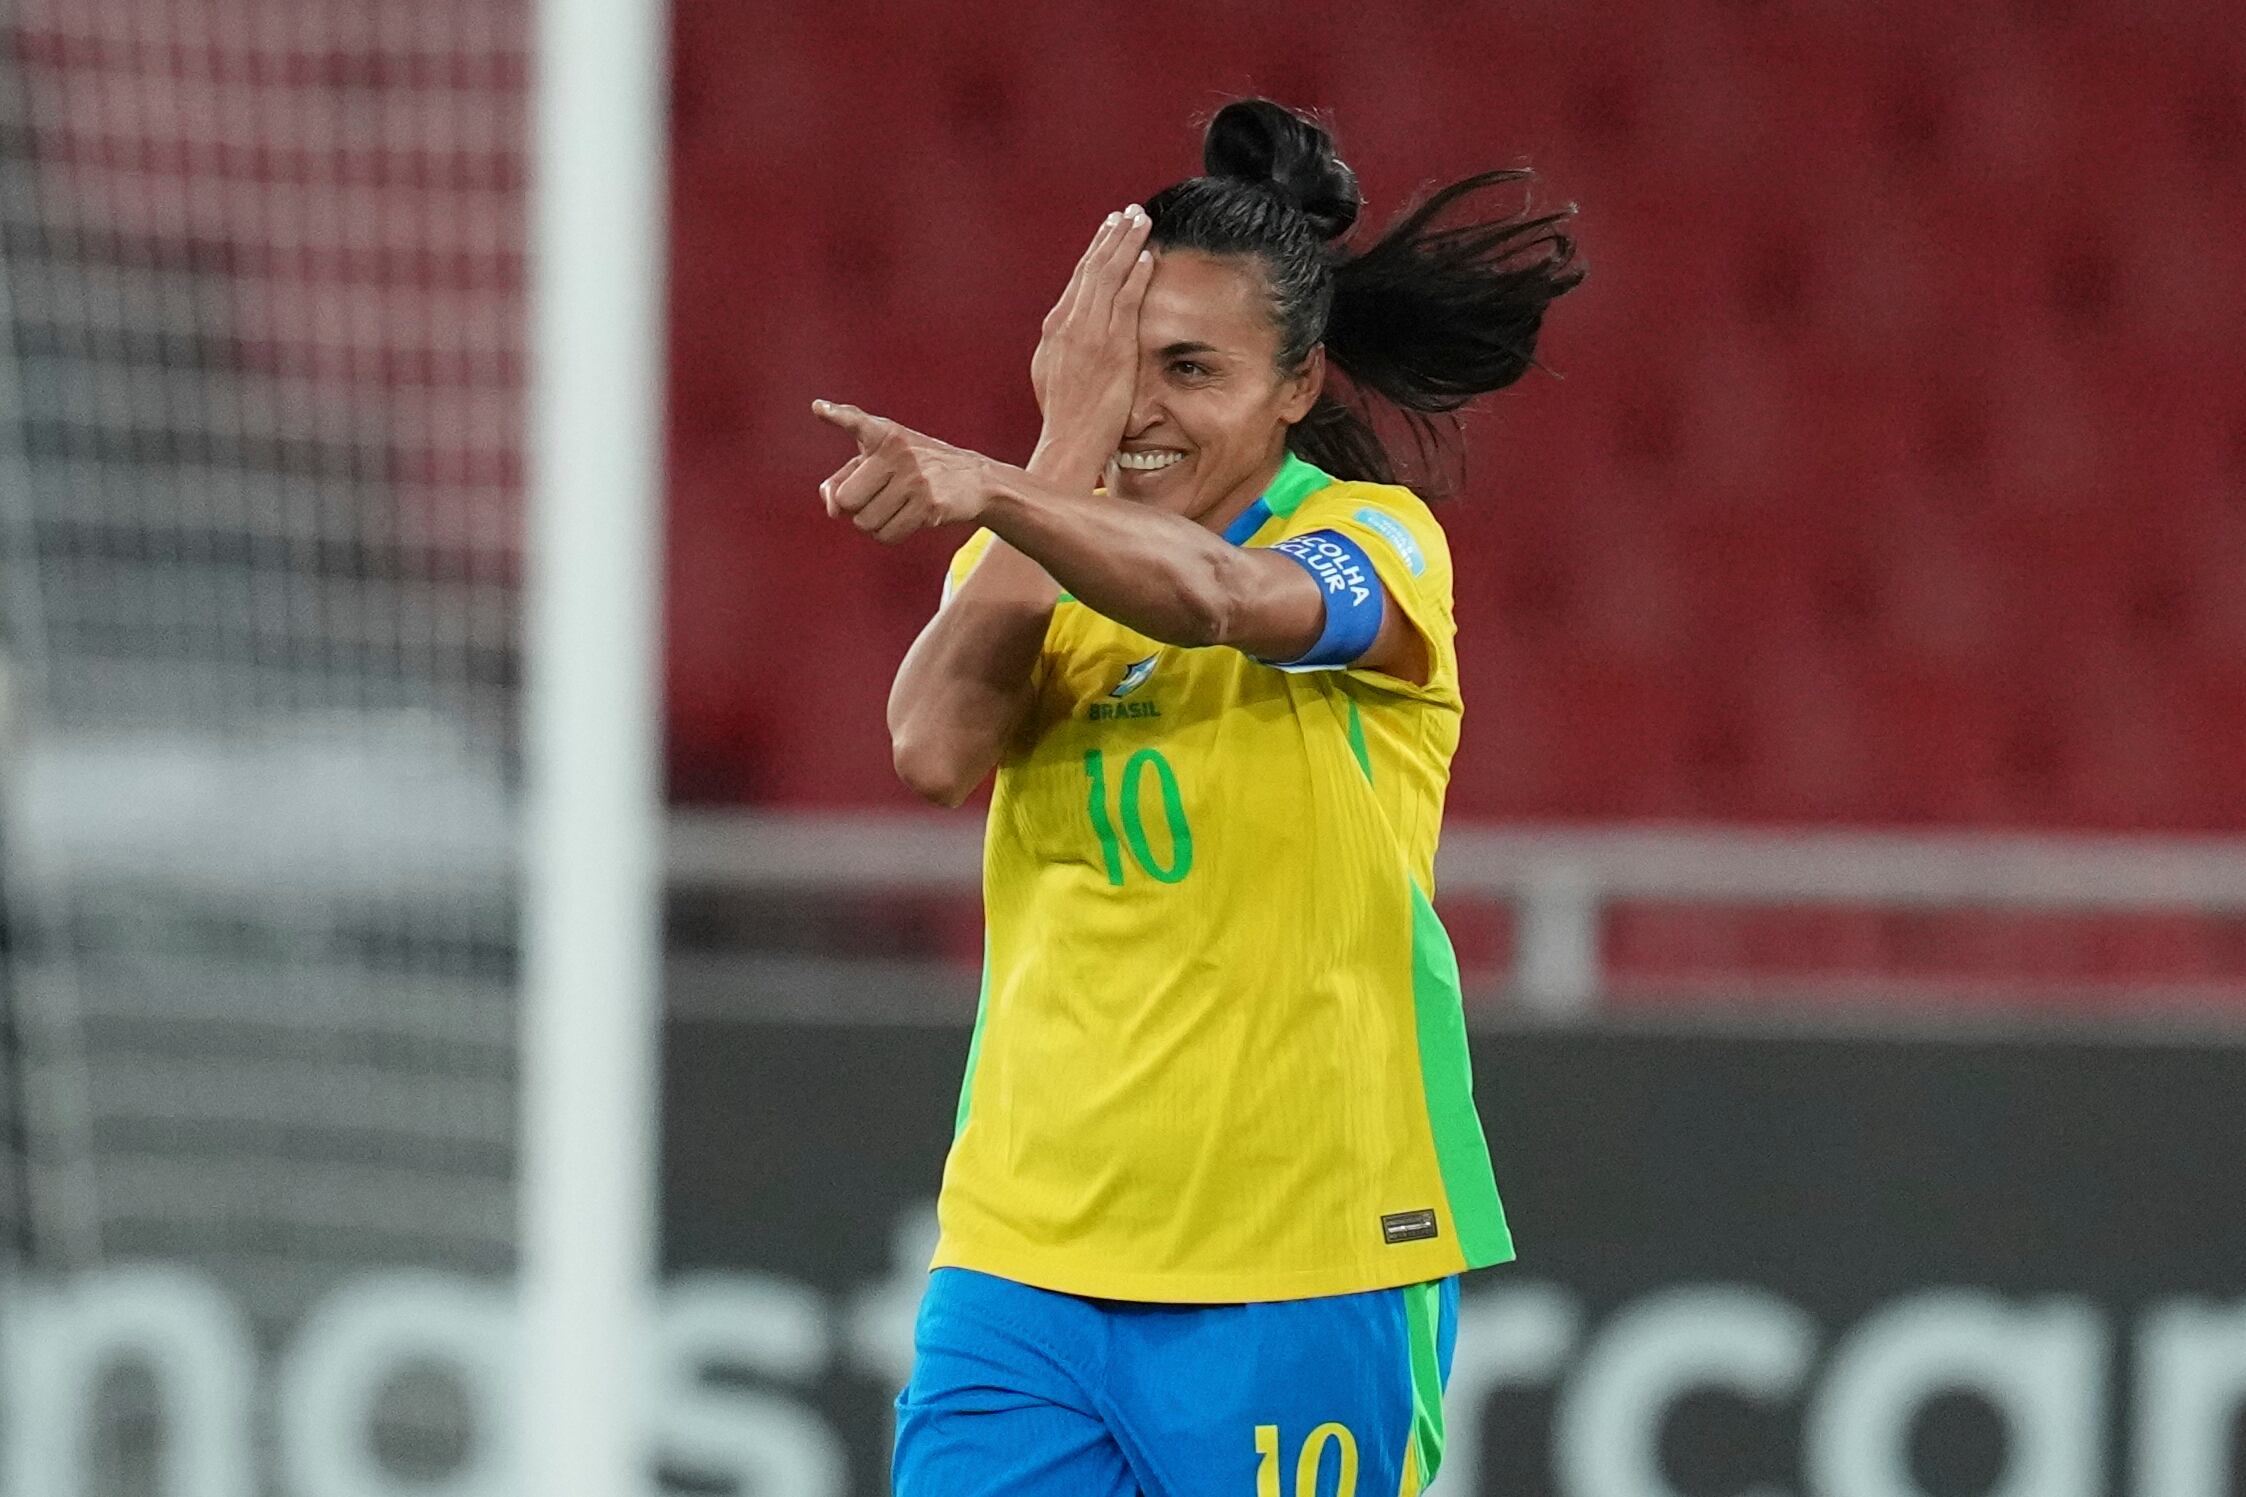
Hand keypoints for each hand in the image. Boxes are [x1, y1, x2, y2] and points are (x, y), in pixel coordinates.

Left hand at [813, 401, 993, 543]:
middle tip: (877, 497)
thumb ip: (842, 479)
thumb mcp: (880, 459)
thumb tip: (831, 509)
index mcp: (885, 434)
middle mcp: (899, 453)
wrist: (973, 478)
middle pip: (847, 499)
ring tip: (895, 507)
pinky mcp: (930, 505)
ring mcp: (916, 479)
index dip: (838, 416)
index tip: (819, 409)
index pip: (857, 422)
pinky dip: (890, 533)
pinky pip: (887, 535)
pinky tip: (907, 518)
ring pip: (865, 522)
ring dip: (874, 523)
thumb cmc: (914, 469)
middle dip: (857, 507)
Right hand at [1029, 206, 1153, 485]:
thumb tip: (1066, 335)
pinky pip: (1125, 301)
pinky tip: (1148, 257)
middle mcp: (1068, 324)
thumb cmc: (1064, 418)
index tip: (1107, 232)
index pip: (1078, 281)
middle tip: (1127, 213)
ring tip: (1140, 221)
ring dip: (1125, 245)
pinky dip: (1136, 276)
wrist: (1068, 442)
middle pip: (1092, 269)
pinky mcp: (1111, 345)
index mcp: (1054, 328)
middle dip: (1110, 237)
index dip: (1094, 253)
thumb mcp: (1051, 375)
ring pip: (1108, 276)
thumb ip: (1062, 348)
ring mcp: (1089, 333)